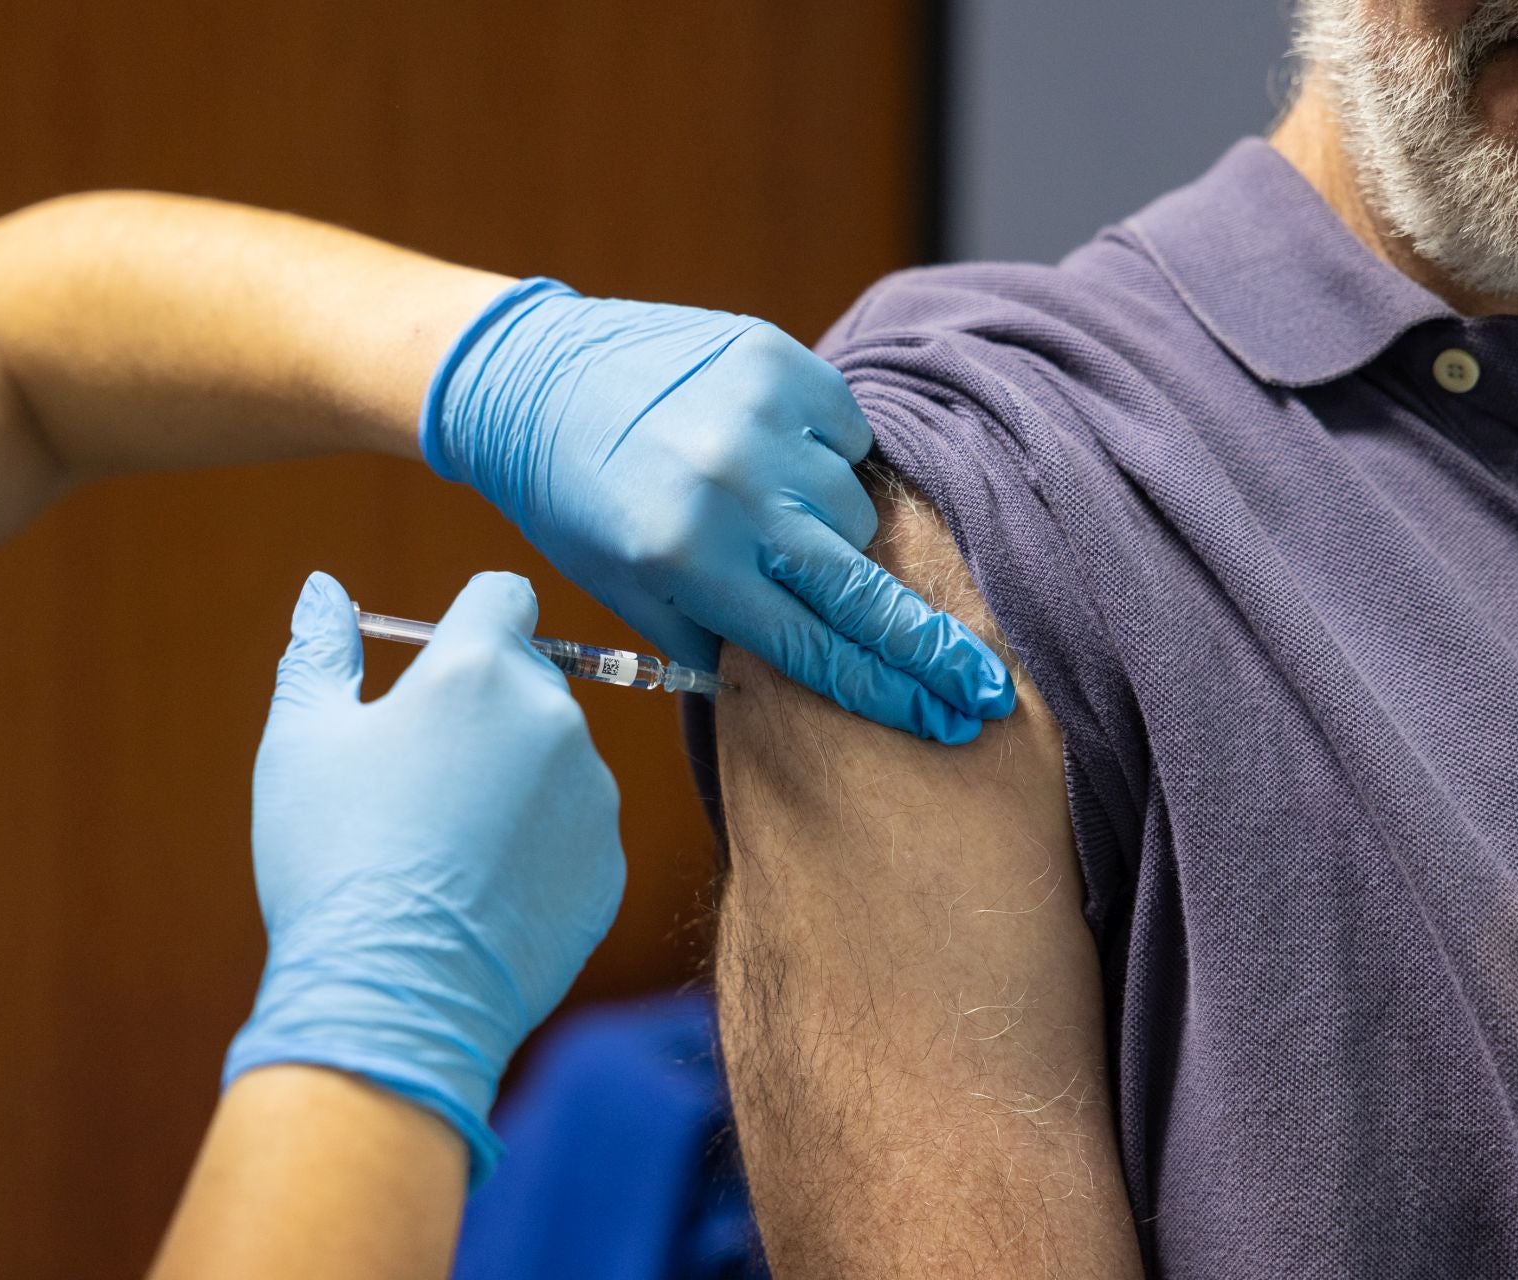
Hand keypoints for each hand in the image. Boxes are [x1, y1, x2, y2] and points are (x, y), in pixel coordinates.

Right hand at [224, 571, 625, 1184]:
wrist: (394, 994)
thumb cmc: (334, 859)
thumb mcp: (301, 741)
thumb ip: (319, 651)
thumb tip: (323, 588)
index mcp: (478, 670)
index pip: (503, 597)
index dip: (470, 621)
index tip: (440, 665)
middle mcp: (554, 718)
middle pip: (529, 680)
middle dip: (483, 709)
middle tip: (420, 779)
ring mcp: (593, 796)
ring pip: (555, 760)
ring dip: (514, 780)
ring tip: (446, 849)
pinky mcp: (610, 867)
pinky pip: (574, 833)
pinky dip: (536, 849)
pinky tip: (480, 894)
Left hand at [421, 279, 1014, 743]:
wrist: (533, 380)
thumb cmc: (579, 502)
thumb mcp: (627, 590)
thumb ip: (717, 637)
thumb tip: (812, 676)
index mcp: (684, 559)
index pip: (811, 646)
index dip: (886, 691)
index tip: (944, 722)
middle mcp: (728, 489)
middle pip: (861, 586)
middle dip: (928, 647)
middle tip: (984, 690)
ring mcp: (758, 419)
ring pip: (854, 507)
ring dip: (831, 525)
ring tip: (773, 512)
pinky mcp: (776, 360)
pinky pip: (850, 431)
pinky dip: (829, 451)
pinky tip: (779, 454)